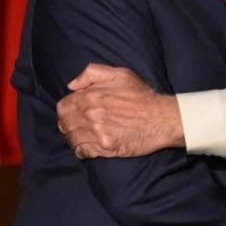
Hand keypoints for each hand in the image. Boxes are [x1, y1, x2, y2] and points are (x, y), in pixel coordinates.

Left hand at [56, 64, 183, 158]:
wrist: (162, 118)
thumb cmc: (141, 95)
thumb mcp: (120, 74)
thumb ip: (92, 73)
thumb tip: (72, 86)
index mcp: (91, 96)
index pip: (63, 107)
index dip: (66, 110)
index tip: (72, 113)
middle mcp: (91, 115)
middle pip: (65, 124)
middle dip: (68, 125)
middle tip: (76, 126)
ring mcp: (97, 133)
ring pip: (72, 139)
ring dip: (74, 138)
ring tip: (82, 136)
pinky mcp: (106, 147)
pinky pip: (83, 152)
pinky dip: (81, 151)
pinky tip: (87, 147)